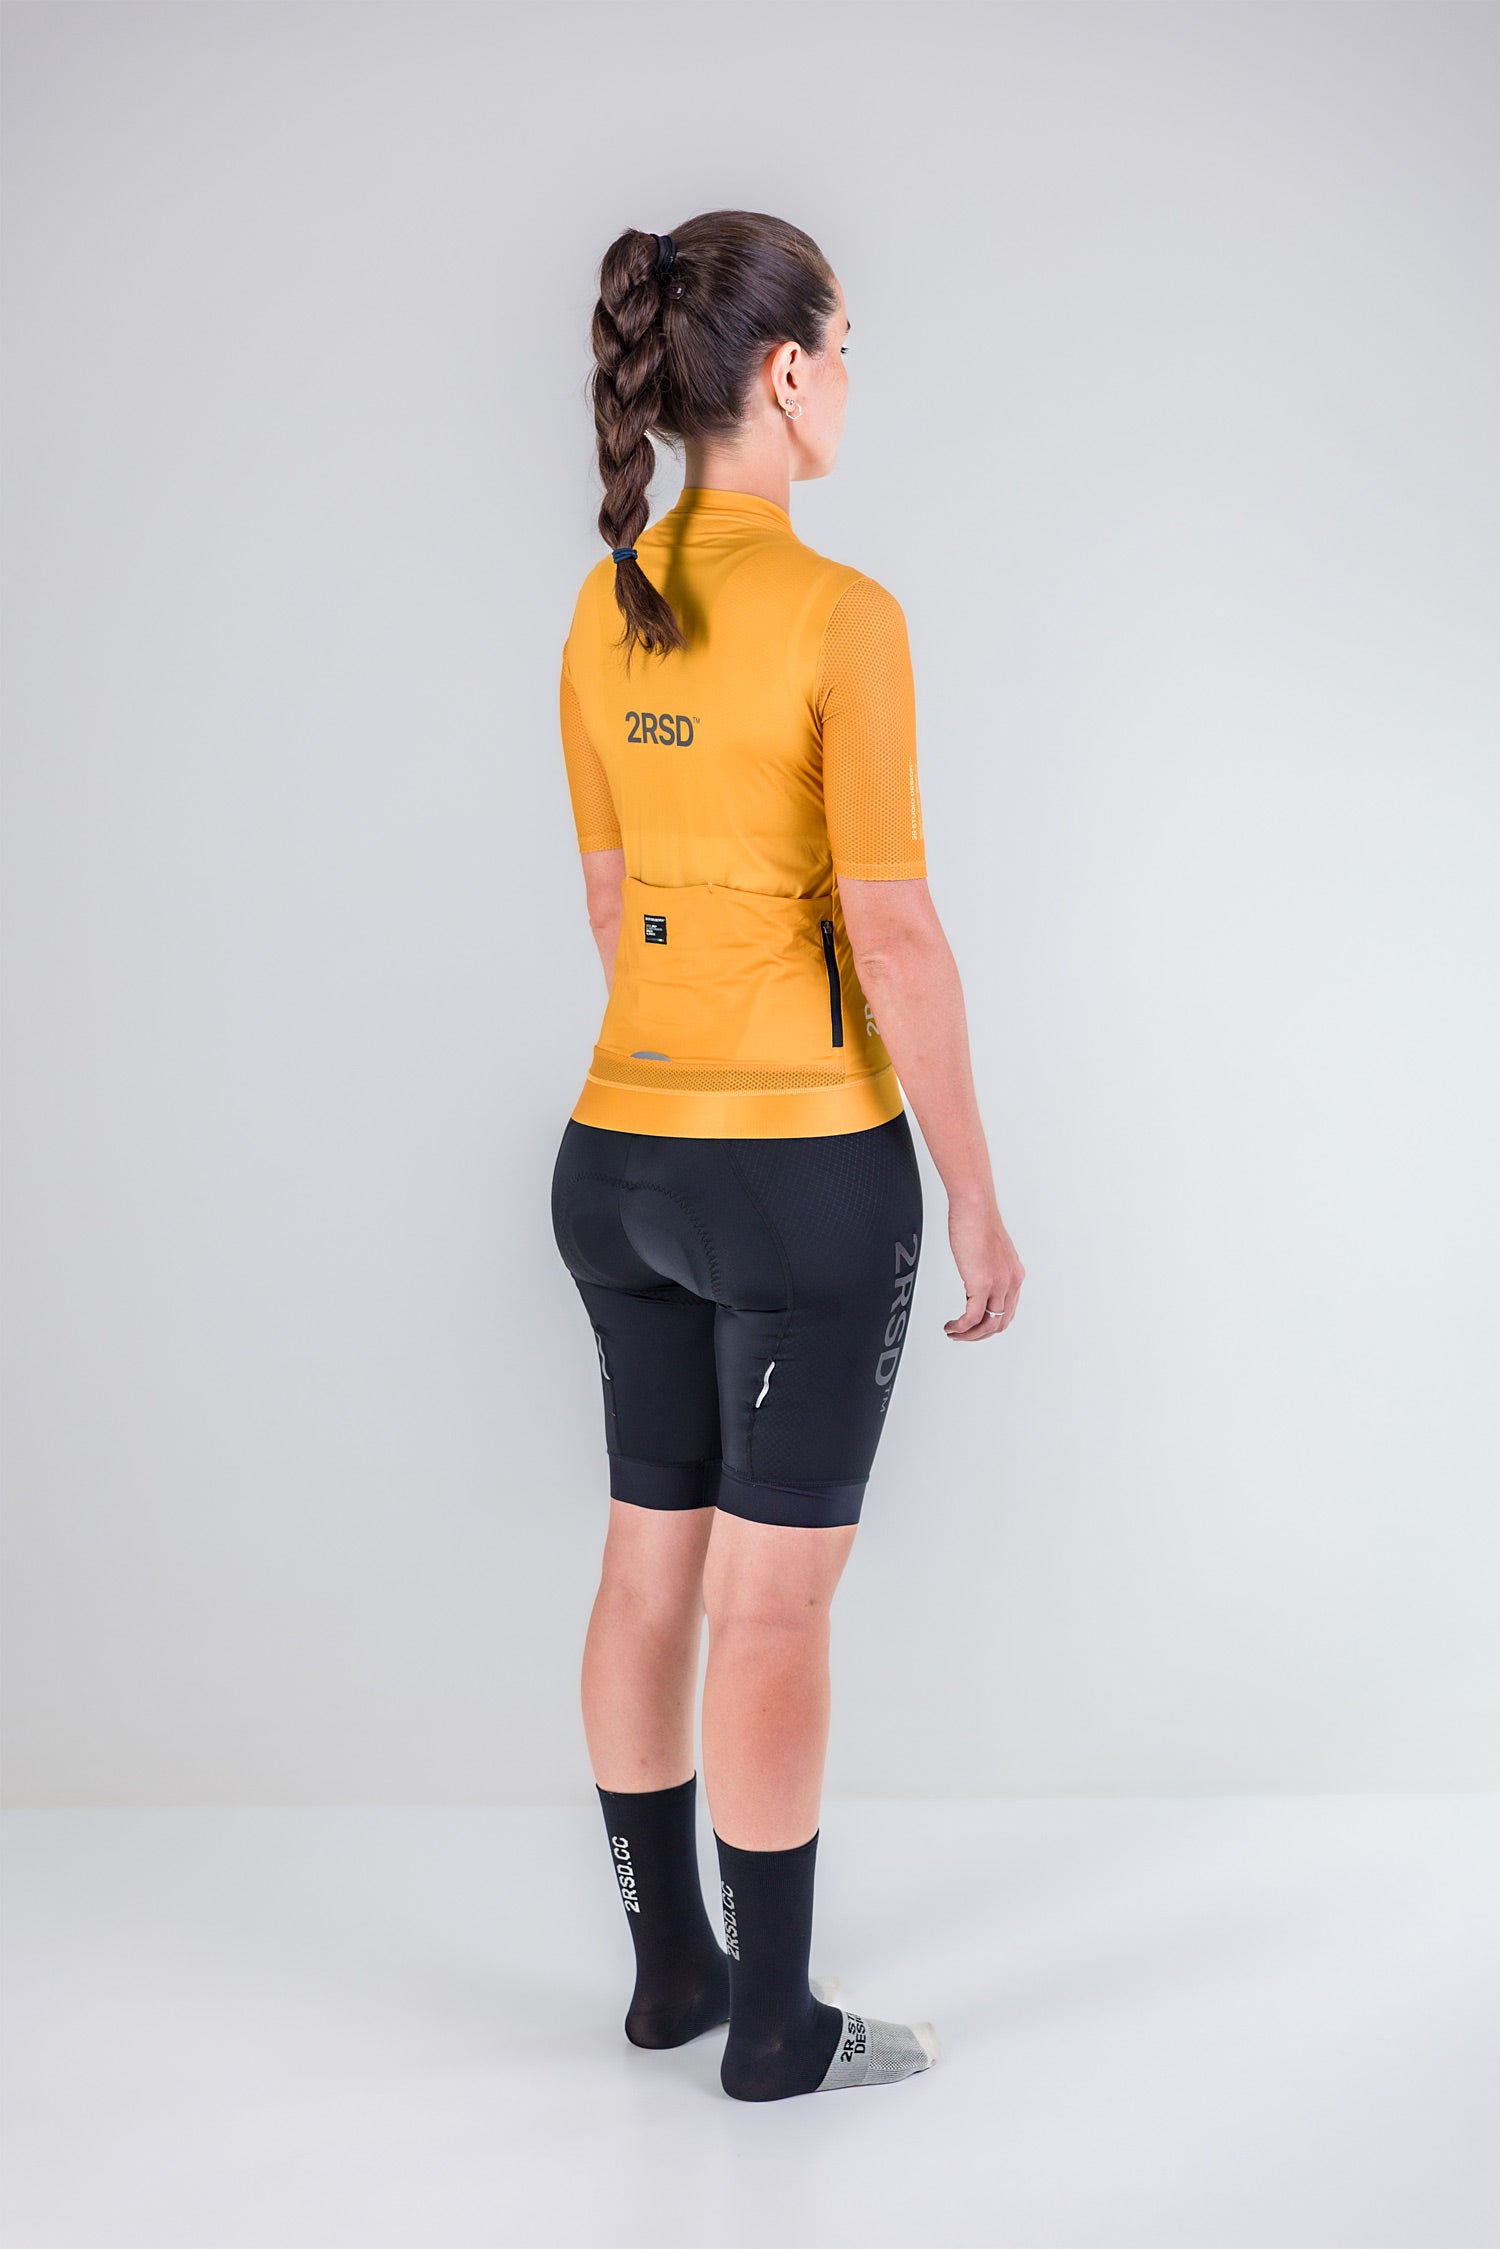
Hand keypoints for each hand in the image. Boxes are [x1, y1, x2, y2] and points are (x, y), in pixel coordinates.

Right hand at [944, 1195, 1024, 1338]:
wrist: (974, 1207)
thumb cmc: (977, 1220)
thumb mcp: (989, 1251)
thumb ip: (986, 1268)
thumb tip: (974, 1279)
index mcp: (1014, 1275)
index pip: (1008, 1311)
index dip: (990, 1324)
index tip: (974, 1326)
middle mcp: (1011, 1282)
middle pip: (1000, 1323)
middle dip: (979, 1335)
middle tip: (962, 1335)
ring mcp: (998, 1285)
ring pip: (987, 1325)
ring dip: (969, 1335)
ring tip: (953, 1333)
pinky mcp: (982, 1284)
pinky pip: (972, 1317)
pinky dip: (960, 1327)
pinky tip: (951, 1327)